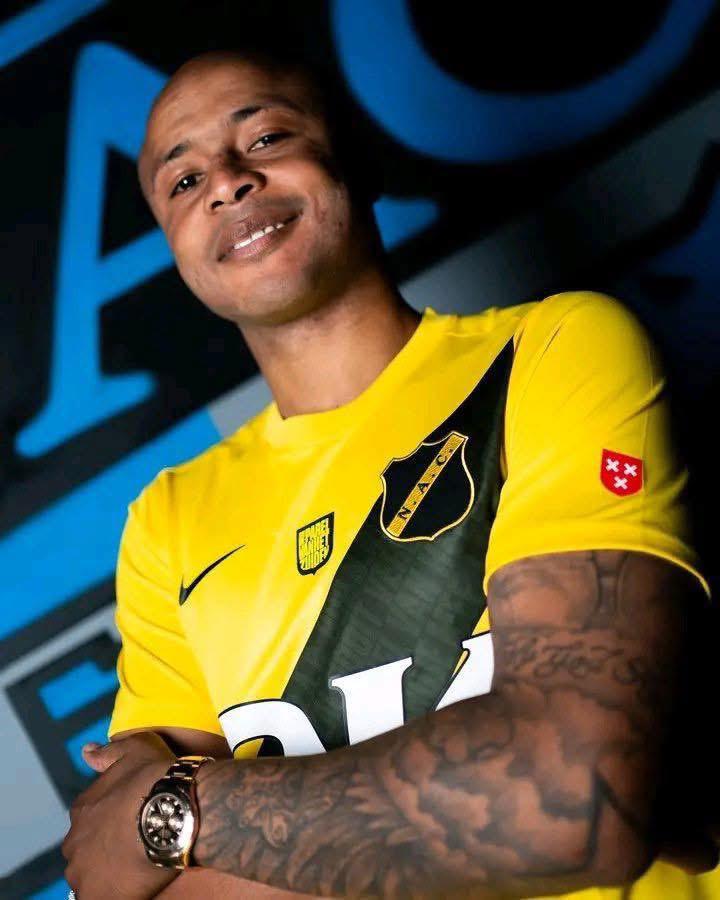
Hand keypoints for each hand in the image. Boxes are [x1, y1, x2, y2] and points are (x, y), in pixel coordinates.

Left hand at [62, 732, 179, 898]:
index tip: (133, 825)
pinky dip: (116, 893)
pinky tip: (136, 885)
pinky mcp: (97, 897)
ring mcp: (82, 873)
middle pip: (87, 851)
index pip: (90, 822)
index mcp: (82, 810)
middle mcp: (74, 842)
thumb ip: (108, 753)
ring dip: (109, 874)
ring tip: (139, 867)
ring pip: (91, 877)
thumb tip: (86, 752)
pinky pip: (101, 898)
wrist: (175, 810)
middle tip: (138, 847)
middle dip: (106, 851)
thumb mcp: (135, 750)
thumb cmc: (156, 777)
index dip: (113, 825)